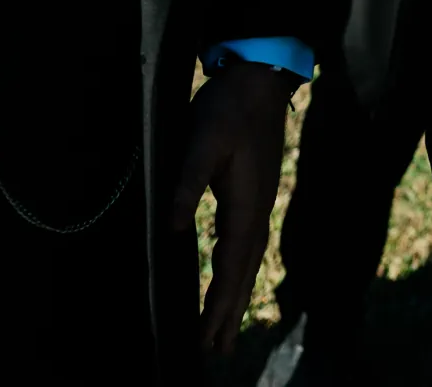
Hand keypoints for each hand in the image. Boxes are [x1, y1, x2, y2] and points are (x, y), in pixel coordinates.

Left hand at [168, 60, 302, 355]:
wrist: (259, 80)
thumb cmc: (227, 108)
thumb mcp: (201, 141)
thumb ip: (186, 185)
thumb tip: (173, 230)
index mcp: (246, 206)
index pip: (230, 266)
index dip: (219, 305)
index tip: (207, 337)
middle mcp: (257, 212)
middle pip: (243, 273)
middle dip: (229, 312)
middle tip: (217, 351)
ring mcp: (258, 204)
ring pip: (247, 262)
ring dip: (236, 296)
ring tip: (224, 327)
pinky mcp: (253, 195)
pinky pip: (246, 246)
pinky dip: (238, 271)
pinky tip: (230, 276)